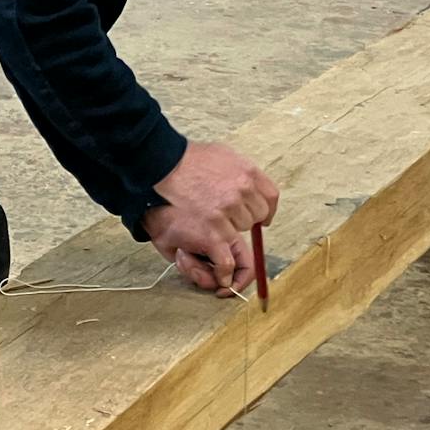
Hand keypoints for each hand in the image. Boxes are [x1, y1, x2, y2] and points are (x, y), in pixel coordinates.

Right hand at [142, 141, 276, 296]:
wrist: (159, 167)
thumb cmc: (183, 161)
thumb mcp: (221, 153)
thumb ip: (237, 170)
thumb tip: (248, 184)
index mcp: (247, 173)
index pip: (270, 197)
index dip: (265, 211)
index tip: (260, 219)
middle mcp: (242, 192)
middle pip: (254, 218)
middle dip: (239, 223)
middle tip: (223, 223)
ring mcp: (227, 214)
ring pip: (240, 239)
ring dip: (225, 243)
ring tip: (206, 236)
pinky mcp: (212, 234)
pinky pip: (227, 261)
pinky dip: (223, 272)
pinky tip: (221, 276)